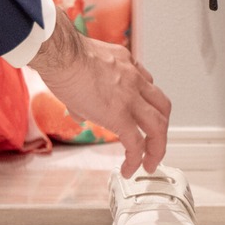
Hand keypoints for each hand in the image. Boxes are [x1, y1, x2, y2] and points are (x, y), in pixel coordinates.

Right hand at [29, 12, 169, 177]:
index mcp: (126, 63)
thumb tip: (80, 111)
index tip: (139, 115)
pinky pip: (136, 143)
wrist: (61, 54)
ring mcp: (131, 98)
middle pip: (162, 107)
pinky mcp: (120, 115)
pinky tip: (128, 169)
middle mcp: (134, 79)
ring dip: (157, 148)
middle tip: (154, 144)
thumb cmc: (63, 55)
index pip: (146, 84)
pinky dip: (136, 159)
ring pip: (159, 127)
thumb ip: (86, 88)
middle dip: (161, 129)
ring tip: (150, 164)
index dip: (145, 103)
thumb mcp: (83, 65)